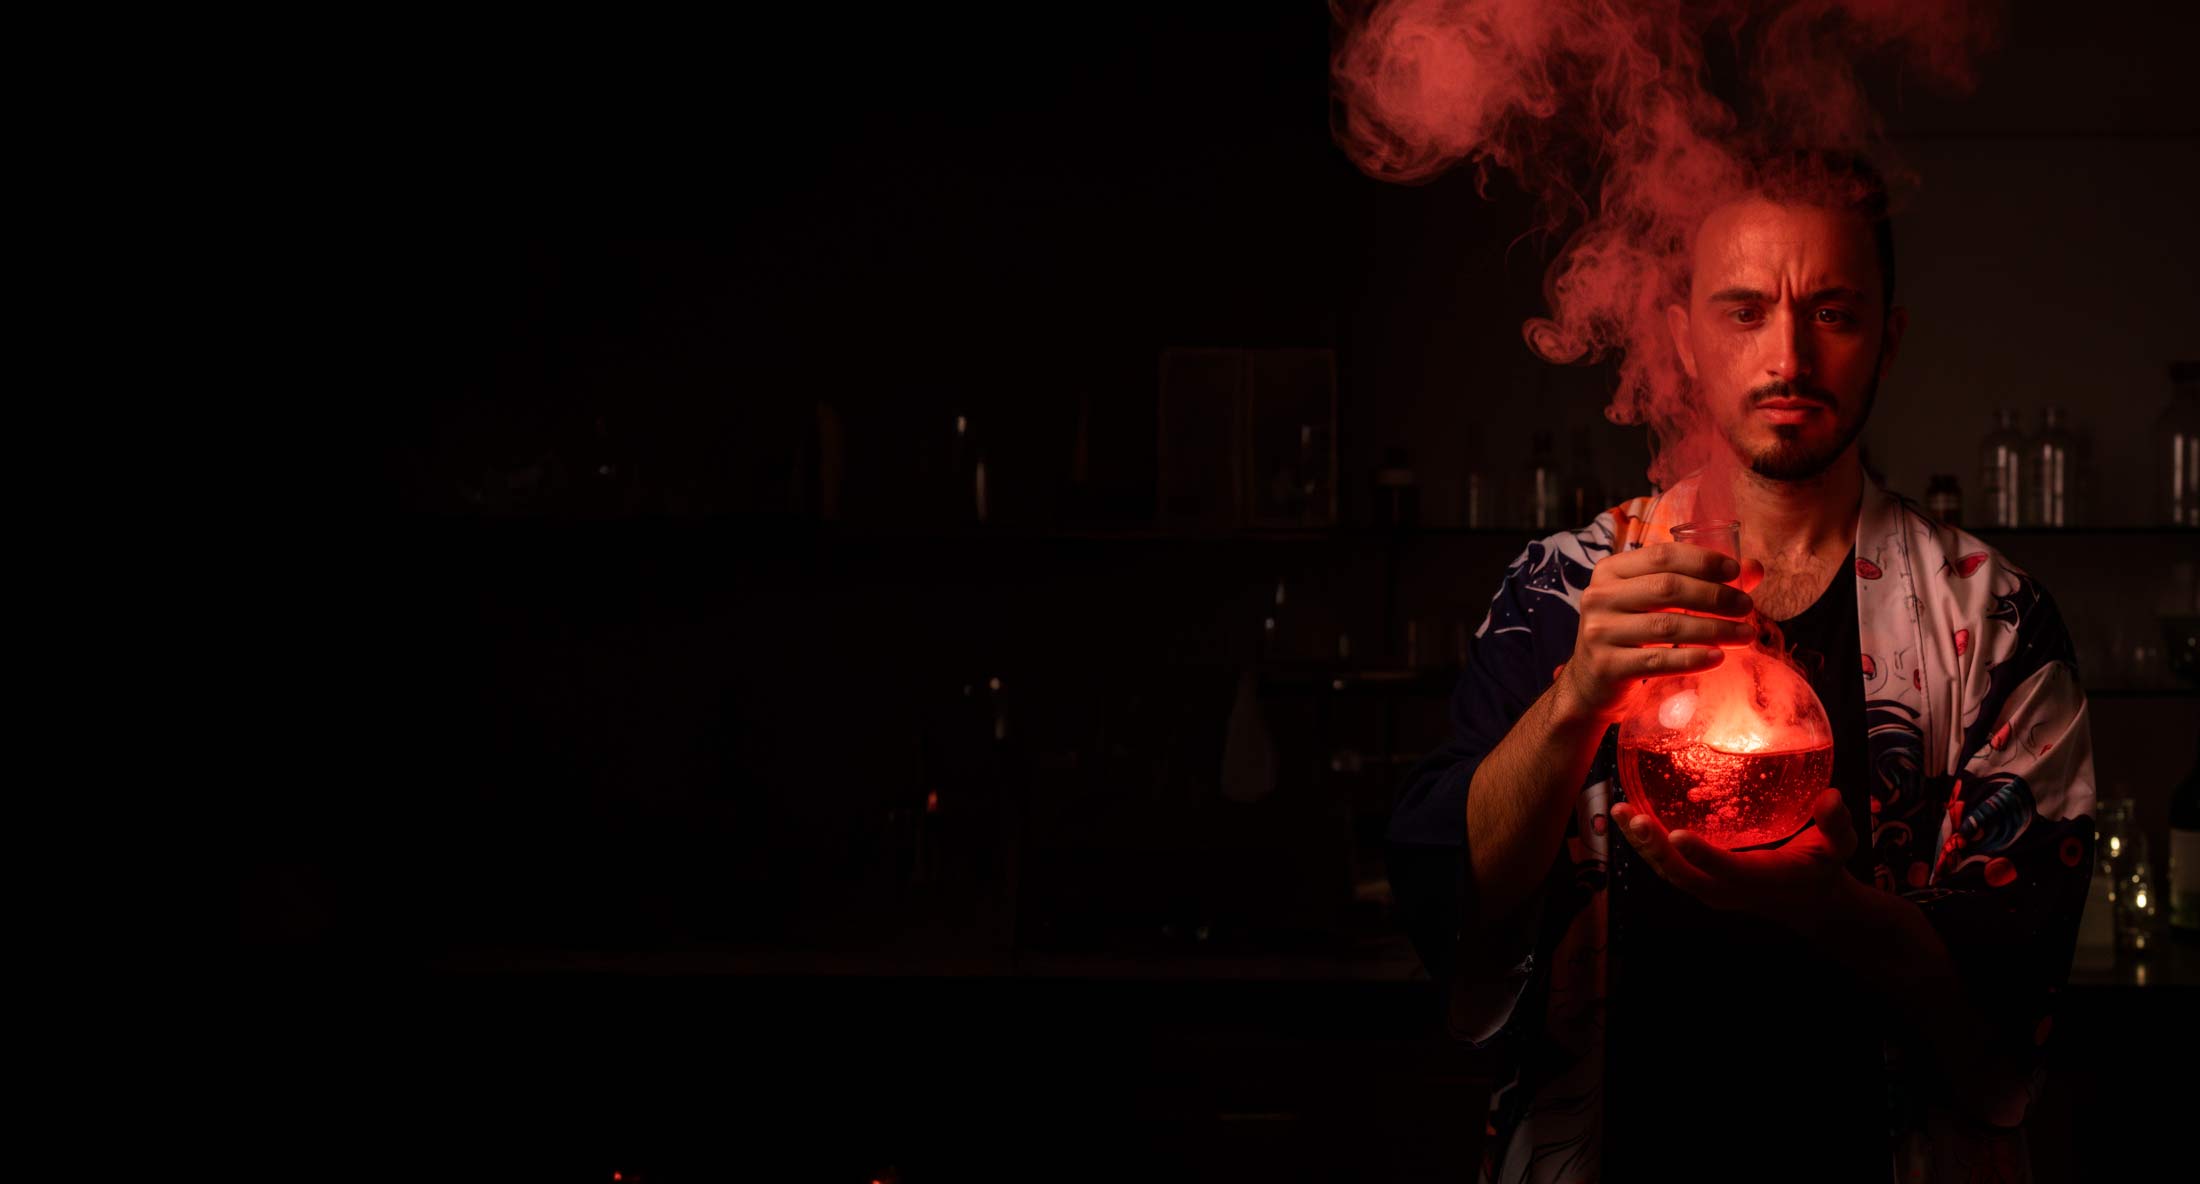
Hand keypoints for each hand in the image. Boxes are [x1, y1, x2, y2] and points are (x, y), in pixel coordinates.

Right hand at [1555, 542, 1762, 725]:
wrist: (1592, 683)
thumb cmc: (1632, 636)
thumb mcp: (1656, 604)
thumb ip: (1700, 582)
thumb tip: (1755, 569)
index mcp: (1610, 571)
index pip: (1662, 555)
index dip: (1703, 561)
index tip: (1735, 572)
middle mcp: (1599, 596)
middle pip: (1668, 588)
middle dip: (1715, 596)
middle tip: (1747, 607)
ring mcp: (1599, 632)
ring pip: (1668, 625)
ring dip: (1715, 629)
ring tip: (1746, 635)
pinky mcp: (1607, 665)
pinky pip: (1659, 660)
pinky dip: (1694, 658)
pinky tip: (1718, 658)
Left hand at [1610, 788, 1857, 931]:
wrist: (1812, 904)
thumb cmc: (1823, 867)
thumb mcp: (1840, 846)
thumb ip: (1836, 823)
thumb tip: (1831, 798)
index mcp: (1762, 879)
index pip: (1727, 870)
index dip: (1702, 855)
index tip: (1676, 833)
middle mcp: (1729, 890)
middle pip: (1683, 875)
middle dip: (1653, 848)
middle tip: (1630, 816)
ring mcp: (1711, 890)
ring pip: (1668, 873)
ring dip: (1641, 846)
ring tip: (1618, 812)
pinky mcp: (1701, 884)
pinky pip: (1668, 868)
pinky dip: (1646, 846)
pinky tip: (1629, 817)